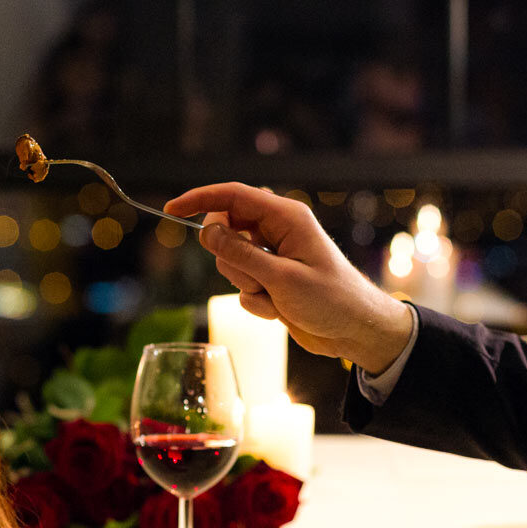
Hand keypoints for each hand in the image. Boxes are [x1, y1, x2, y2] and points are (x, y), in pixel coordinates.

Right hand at [164, 182, 413, 373]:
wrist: (355, 332)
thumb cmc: (331, 300)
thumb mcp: (282, 278)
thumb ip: (241, 254)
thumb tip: (207, 232)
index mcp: (286, 218)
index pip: (233, 196)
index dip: (199, 199)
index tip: (171, 209)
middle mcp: (278, 231)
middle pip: (226, 231)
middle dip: (232, 260)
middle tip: (256, 278)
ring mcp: (273, 257)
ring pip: (231, 263)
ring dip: (246, 285)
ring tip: (276, 297)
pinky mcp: (271, 280)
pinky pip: (242, 287)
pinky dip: (256, 302)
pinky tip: (280, 311)